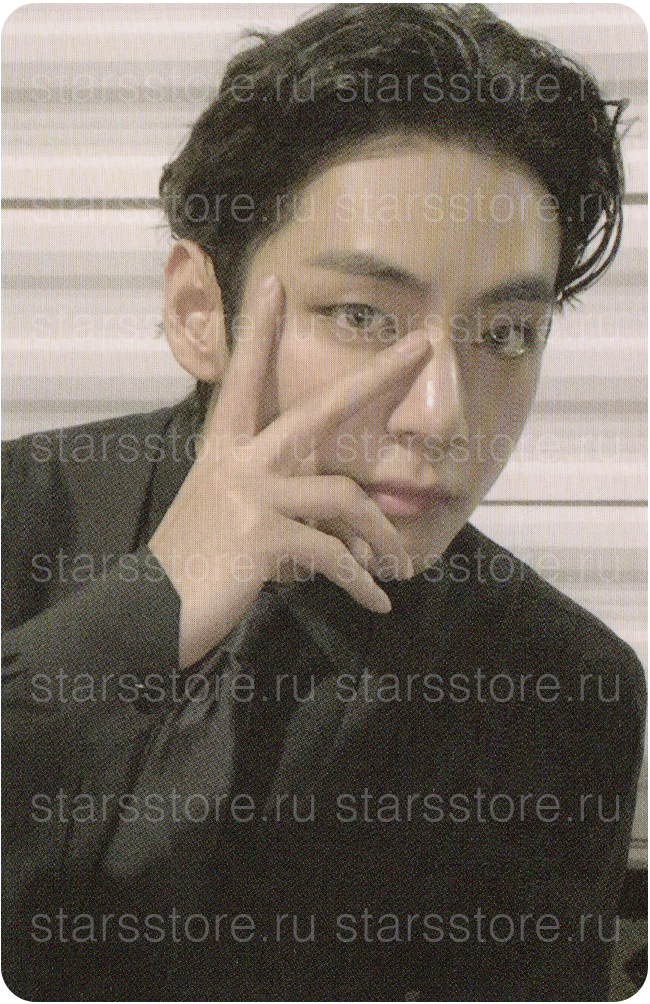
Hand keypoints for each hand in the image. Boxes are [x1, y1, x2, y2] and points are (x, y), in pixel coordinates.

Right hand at [149, 275, 430, 668]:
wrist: (151, 608)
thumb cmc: (193, 558)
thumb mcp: (226, 509)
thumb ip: (273, 493)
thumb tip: (337, 509)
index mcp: (225, 447)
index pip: (244, 379)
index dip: (259, 333)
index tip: (276, 286)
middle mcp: (240, 460)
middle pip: (320, 408)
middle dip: (377, 376)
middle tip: (424, 345)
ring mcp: (252, 495)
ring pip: (343, 496)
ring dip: (380, 535)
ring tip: (397, 565)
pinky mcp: (262, 537)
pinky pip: (333, 555)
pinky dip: (361, 583)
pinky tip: (378, 602)